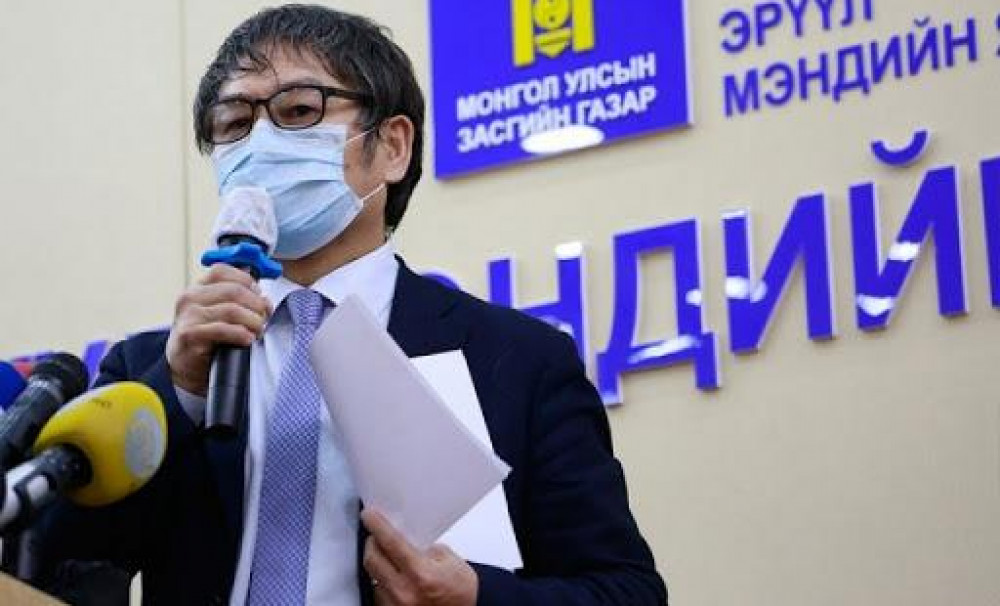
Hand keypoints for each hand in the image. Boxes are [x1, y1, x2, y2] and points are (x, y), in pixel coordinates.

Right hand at [165, 264, 270, 395]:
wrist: (183, 365)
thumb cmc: (206, 338)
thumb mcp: (219, 314)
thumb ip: (239, 301)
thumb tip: (265, 301)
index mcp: (198, 288)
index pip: (223, 271)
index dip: (247, 282)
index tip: (260, 296)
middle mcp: (190, 298)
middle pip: (233, 290)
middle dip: (256, 304)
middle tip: (264, 318)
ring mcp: (188, 316)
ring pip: (232, 309)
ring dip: (253, 321)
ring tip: (257, 331)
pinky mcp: (189, 335)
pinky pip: (222, 329)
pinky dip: (241, 334)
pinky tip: (248, 339)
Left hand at [362, 509, 477, 605]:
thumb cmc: (461, 588)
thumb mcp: (448, 558)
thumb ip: (422, 546)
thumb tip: (400, 535)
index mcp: (421, 574)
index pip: (391, 542)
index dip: (377, 525)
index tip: (369, 515)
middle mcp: (405, 592)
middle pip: (372, 559)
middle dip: (372, 543)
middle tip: (378, 536)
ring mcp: (396, 605)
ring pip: (372, 576)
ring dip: (378, 564)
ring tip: (391, 561)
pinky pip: (377, 593)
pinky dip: (382, 583)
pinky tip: (395, 580)